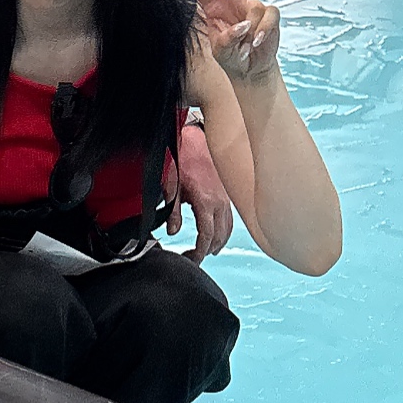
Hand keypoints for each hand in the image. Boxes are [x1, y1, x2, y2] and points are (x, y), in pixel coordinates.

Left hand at [167, 121, 233, 262]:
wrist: (196, 142)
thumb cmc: (183, 161)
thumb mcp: (172, 188)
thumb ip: (172, 213)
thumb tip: (172, 232)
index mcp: (206, 203)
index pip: (206, 236)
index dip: (199, 251)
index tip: (190, 259)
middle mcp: (220, 203)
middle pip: (219, 236)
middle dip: (207, 251)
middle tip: (193, 258)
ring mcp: (226, 199)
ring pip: (227, 229)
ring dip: (218, 243)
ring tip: (206, 252)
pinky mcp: (227, 196)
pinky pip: (230, 220)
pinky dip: (224, 231)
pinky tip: (217, 236)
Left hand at [175, 0, 280, 85]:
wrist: (251, 69)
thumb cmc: (231, 56)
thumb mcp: (219, 51)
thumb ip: (225, 39)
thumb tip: (242, 24)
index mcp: (213, 5)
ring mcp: (253, 4)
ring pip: (254, 9)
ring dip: (249, 32)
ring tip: (244, 46)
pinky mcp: (270, 14)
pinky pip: (268, 18)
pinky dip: (262, 32)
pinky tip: (256, 43)